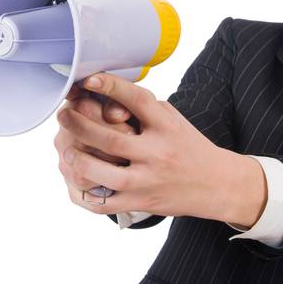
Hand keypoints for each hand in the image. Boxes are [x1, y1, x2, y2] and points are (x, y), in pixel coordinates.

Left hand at [56, 73, 266, 227]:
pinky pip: (104, 203)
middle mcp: (158, 153)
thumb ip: (146, 109)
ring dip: (77, 159)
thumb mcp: (175, 121)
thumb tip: (108, 93)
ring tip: (67, 151)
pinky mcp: (141, 203)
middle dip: (79, 125)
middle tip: (63, 116)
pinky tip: (77, 181)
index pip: (138, 100)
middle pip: (110, 138)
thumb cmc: (190, 148)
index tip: (88, 80)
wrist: (218, 185)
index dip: (111, 87)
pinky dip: (84, 193)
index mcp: (167, 128)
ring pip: (101, 172)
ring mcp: (148, 181)